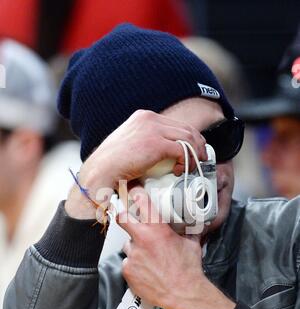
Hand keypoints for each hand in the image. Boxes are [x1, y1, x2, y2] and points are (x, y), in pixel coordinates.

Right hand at [66, 110, 206, 218]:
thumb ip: (146, 143)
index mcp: (144, 117)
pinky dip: (186, 162)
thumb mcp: (131, 146)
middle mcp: (149, 119)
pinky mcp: (155, 144)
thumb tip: (164, 153)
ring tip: (191, 168)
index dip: (190, 138)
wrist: (100, 171)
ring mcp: (152, 129)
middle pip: (186, 128)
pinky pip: (182, 150)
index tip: (194, 152)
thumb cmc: (112, 165)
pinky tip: (180, 171)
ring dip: (194, 155)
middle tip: (201, 160)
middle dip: (198, 145)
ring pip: (188, 138)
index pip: (176, 124)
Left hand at [118, 186, 234, 308]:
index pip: (141, 201)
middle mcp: (141, 240)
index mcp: (157, 229)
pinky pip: (128, 262)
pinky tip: (147, 269)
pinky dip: (135, 264)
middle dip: (123, 215)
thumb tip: (191, 223)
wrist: (183, 293)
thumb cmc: (188, 270)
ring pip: (127, 244)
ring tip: (149, 257)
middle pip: (122, 218)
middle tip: (128, 217)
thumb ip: (187, 230)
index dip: (134, 192)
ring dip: (135, 247)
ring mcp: (132, 256)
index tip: (132, 188)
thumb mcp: (191, 243)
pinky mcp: (128, 270)